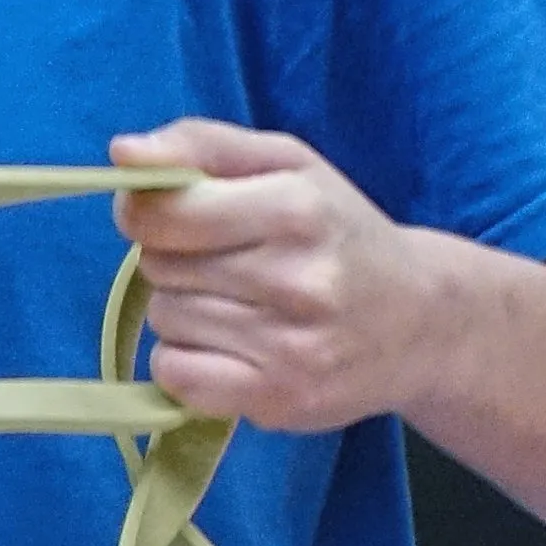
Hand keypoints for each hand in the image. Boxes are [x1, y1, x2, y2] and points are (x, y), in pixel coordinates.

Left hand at [112, 119, 447, 434]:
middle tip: (231, 262)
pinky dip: (187, 361)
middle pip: (159, 266)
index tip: (177, 217)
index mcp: (297, 208)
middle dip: (176, 259)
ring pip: (166, 319)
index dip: (148, 212)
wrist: (423, 321)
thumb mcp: (283, 162)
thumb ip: (197, 144)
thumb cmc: (337, 229)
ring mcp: (292, 348)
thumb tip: (122, 153)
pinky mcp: (281, 401)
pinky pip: (177, 376)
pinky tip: (233, 347)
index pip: (162, 214)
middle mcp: (299, 281)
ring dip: (185, 309)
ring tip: (243, 304)